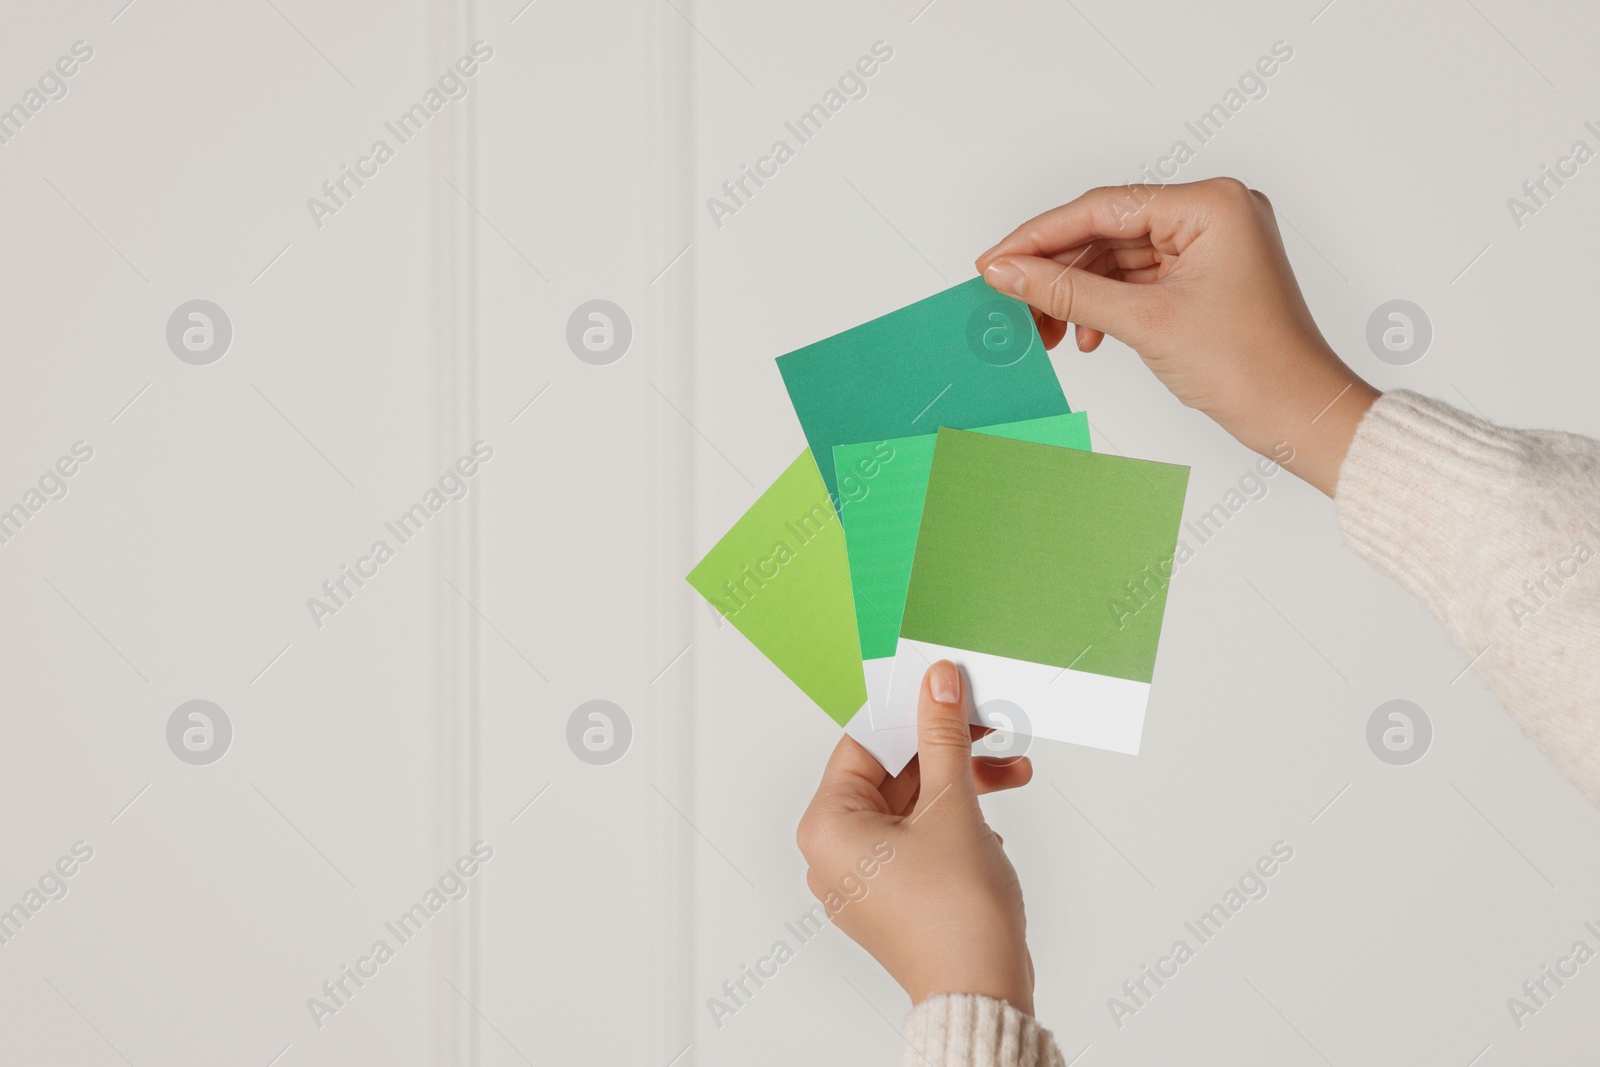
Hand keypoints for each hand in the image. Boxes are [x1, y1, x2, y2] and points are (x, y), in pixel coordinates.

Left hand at [796, 661, 1035, 1013]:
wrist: (982, 993)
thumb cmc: (955, 916)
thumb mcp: (952, 804)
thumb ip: (942, 736)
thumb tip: (937, 684)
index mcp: (827, 825)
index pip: (864, 742)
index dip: (911, 711)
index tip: (946, 689)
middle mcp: (834, 852)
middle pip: (891, 772)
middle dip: (948, 750)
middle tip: (989, 725)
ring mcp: (863, 877)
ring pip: (911, 805)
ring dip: (961, 784)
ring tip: (1013, 772)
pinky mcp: (893, 894)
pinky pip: (918, 837)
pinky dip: (954, 820)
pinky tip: (991, 823)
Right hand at [975, 178, 1377, 495]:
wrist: (1297, 413)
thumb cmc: (1249, 366)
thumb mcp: (1144, 322)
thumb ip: (1067, 292)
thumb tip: (1006, 272)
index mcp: (1211, 204)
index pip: (1102, 207)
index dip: (1039, 236)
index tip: (994, 261)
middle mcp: (1213, 212)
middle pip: (1107, 229)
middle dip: (1057, 269)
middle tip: (1010, 299)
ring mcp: (1210, 243)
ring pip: (1117, 257)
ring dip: (1078, 292)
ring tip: (1047, 329)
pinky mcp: (1204, 274)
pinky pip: (1137, 278)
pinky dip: (1106, 304)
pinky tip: (1086, 334)